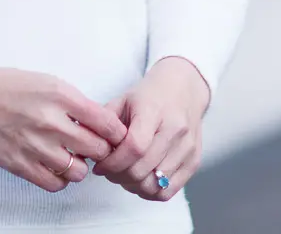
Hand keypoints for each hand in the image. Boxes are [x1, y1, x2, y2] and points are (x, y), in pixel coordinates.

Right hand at [0, 52, 127, 192]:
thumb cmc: (8, 86)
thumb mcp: (48, 82)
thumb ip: (75, 103)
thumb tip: (100, 123)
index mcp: (61, 96)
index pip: (106, 122)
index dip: (116, 132)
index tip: (115, 135)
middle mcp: (51, 121)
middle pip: (97, 149)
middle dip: (101, 150)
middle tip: (94, 147)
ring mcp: (35, 146)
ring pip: (79, 171)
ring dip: (80, 166)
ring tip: (72, 156)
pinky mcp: (20, 165)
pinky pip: (55, 184)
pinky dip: (61, 179)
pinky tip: (55, 166)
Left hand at [91, 56, 210, 200]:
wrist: (183, 89)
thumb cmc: (149, 96)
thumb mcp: (122, 100)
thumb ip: (104, 125)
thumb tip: (85, 149)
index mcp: (154, 109)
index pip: (134, 147)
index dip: (113, 163)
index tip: (100, 165)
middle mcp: (175, 129)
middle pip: (142, 169)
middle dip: (118, 176)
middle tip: (109, 171)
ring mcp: (188, 147)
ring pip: (153, 185)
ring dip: (132, 186)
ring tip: (124, 174)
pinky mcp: (194, 161)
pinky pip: (168, 191)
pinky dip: (149, 192)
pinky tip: (141, 180)